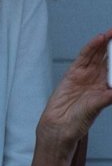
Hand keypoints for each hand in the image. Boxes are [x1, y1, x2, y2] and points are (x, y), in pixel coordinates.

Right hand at [37, 28, 111, 148]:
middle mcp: (97, 78)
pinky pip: (84, 56)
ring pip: (98, 53)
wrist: (59, 127)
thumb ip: (108, 96)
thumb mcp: (98, 106)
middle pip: (109, 57)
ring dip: (106, 42)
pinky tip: (100, 38)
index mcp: (106, 85)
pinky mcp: (73, 73)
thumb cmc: (79, 121)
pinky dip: (92, 46)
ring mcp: (85, 74)